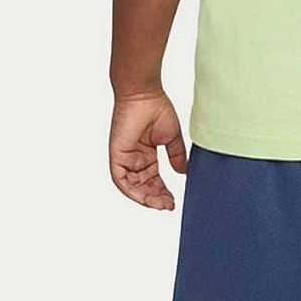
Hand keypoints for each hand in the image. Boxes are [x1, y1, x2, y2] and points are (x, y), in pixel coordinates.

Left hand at [109, 90, 187, 209]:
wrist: (144, 95)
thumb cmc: (156, 108)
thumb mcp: (172, 137)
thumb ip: (176, 155)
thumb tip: (183, 172)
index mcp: (146, 154)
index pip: (154, 179)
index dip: (163, 191)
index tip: (173, 201)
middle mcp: (134, 159)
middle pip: (143, 186)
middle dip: (156, 198)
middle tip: (168, 205)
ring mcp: (125, 158)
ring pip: (132, 187)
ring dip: (146, 198)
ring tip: (161, 203)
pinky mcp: (117, 156)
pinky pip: (121, 180)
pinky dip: (132, 191)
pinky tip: (145, 197)